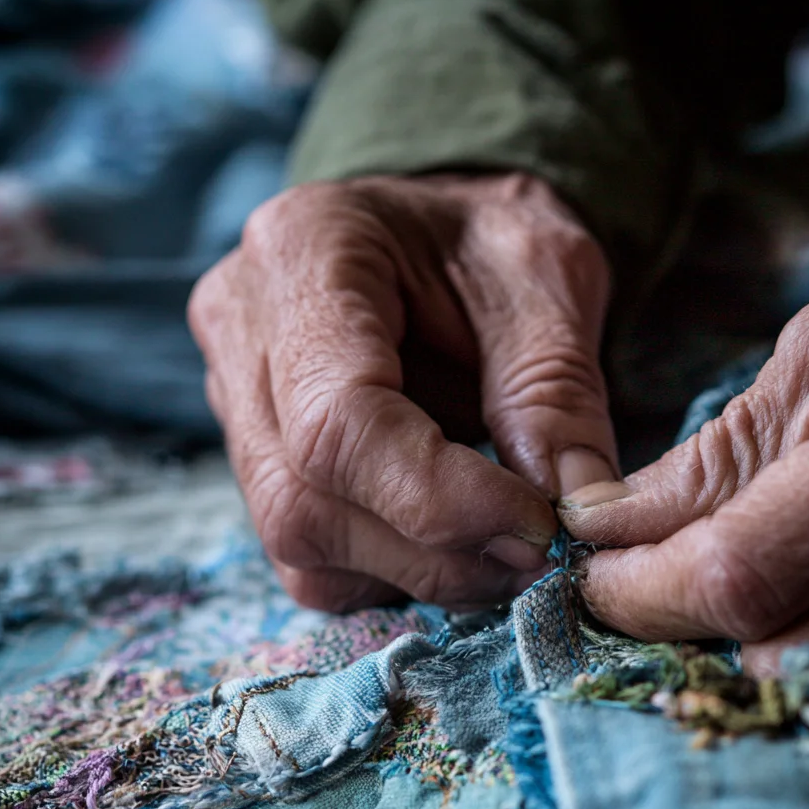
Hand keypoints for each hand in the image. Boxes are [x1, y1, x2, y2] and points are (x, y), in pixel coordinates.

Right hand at [188, 173, 615, 610]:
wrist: (437, 236)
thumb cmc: (490, 242)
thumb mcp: (548, 279)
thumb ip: (557, 392)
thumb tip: (577, 510)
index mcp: (302, 252)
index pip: (336, 423)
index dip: (438, 499)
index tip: (537, 523)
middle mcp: (240, 333)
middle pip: (305, 502)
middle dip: (437, 549)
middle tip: (536, 548)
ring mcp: (230, 404)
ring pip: (301, 545)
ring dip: (421, 569)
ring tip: (503, 539)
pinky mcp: (252, 467)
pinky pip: (309, 563)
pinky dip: (394, 571)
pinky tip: (451, 534)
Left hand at [558, 251, 808, 672]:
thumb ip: (721, 456)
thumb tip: (611, 528)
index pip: (739, 577)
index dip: (643, 589)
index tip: (593, 571)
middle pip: (785, 652)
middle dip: (689, 625)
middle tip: (647, 578)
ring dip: (751, 640)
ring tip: (712, 576)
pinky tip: (788, 591)